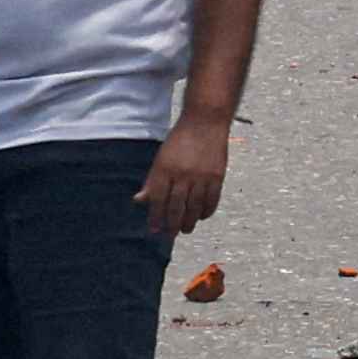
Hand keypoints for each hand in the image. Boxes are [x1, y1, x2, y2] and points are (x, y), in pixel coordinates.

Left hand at [137, 113, 230, 236]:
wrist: (205, 122)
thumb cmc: (180, 140)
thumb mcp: (161, 158)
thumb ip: (152, 181)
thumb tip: (140, 200)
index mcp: (165, 169)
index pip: (158, 200)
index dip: (156, 217)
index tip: (154, 230)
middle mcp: (182, 175)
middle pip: (176, 207)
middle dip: (172, 224)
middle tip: (170, 235)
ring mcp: (201, 176)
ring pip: (195, 207)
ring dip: (190, 221)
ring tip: (186, 229)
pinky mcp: (217, 176)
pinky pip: (212, 200)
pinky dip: (207, 211)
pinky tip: (202, 216)